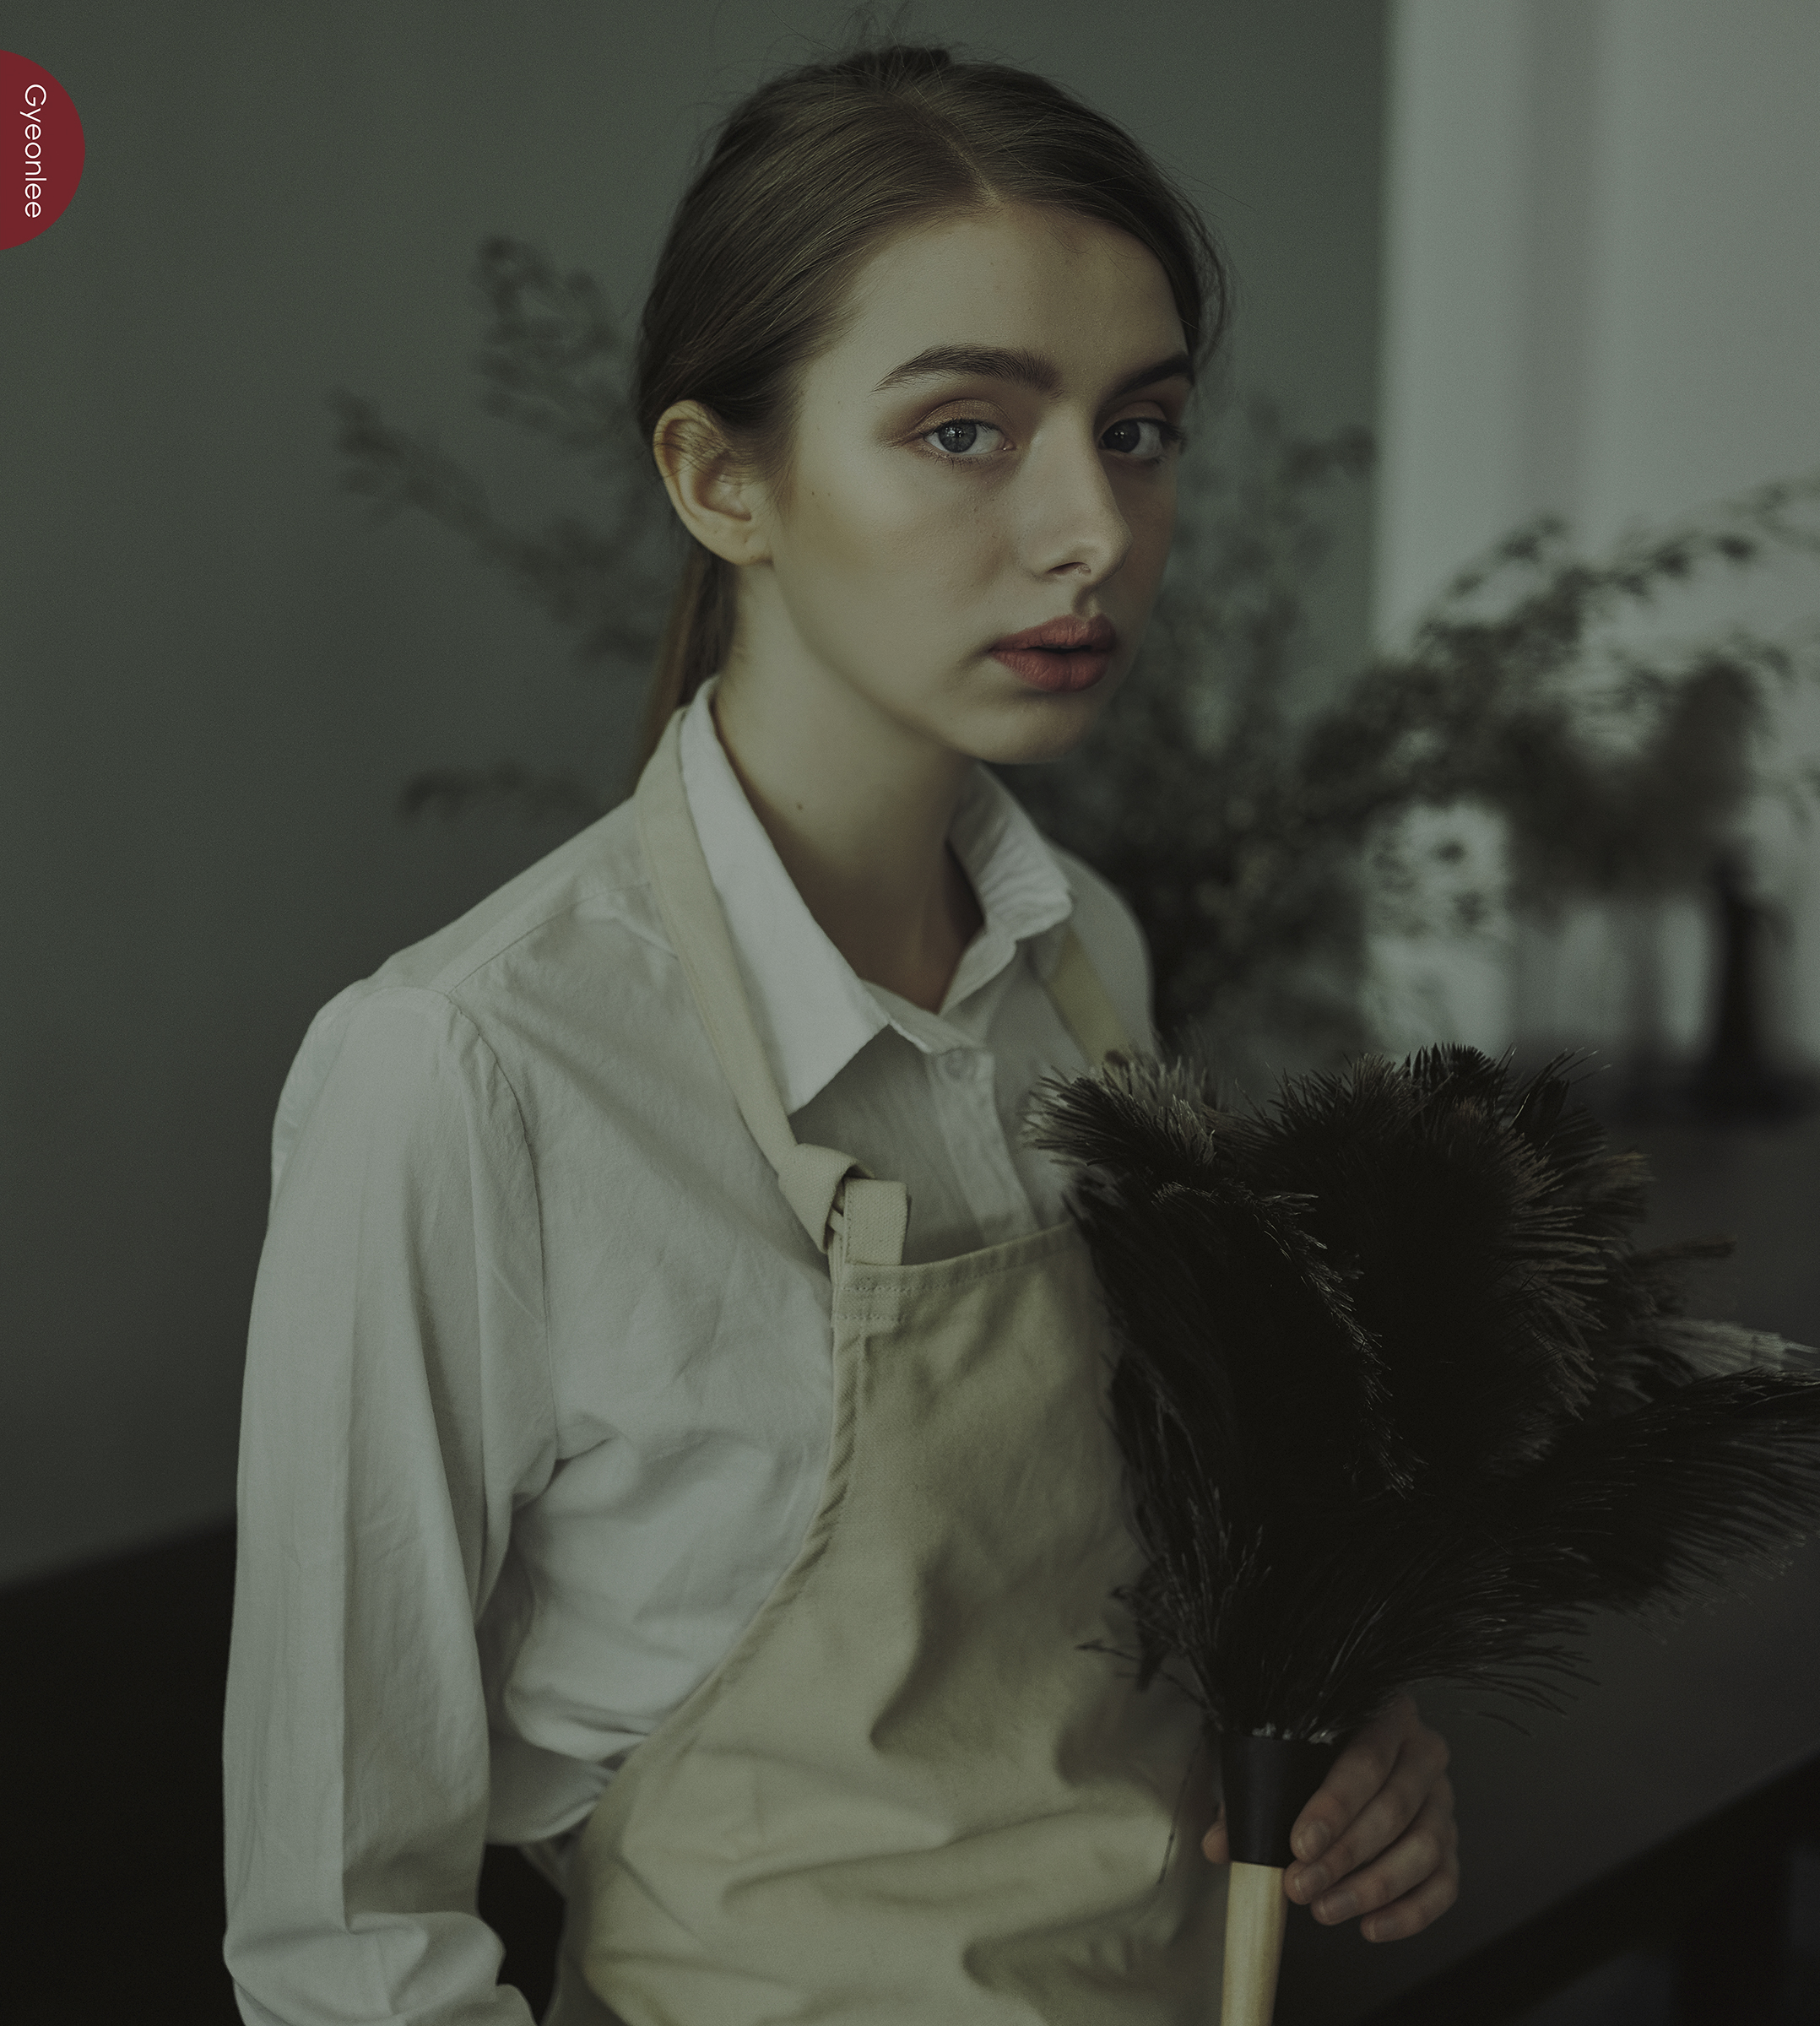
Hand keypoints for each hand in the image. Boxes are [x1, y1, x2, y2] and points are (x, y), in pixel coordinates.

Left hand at [1200, 1694, 1458, 1942]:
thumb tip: (1219, 1845)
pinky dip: (1409, 1913)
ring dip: (1371, 1887)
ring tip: (1324, 1909)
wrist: (1339, 1756)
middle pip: (1395, 1807)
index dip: (1334, 1806)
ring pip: (1424, 1848)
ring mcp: (1443, 1799)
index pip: (1367, 1758)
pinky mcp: (1450, 1843)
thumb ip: (1250, 1797)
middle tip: (1301, 1886)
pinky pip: (1444, 1884)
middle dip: (1345, 1855)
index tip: (1300, 1844)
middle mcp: (1423, 1752)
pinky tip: (1369, 1926)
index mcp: (1385, 1713)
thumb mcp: (1276, 1760)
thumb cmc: (1308, 1755)